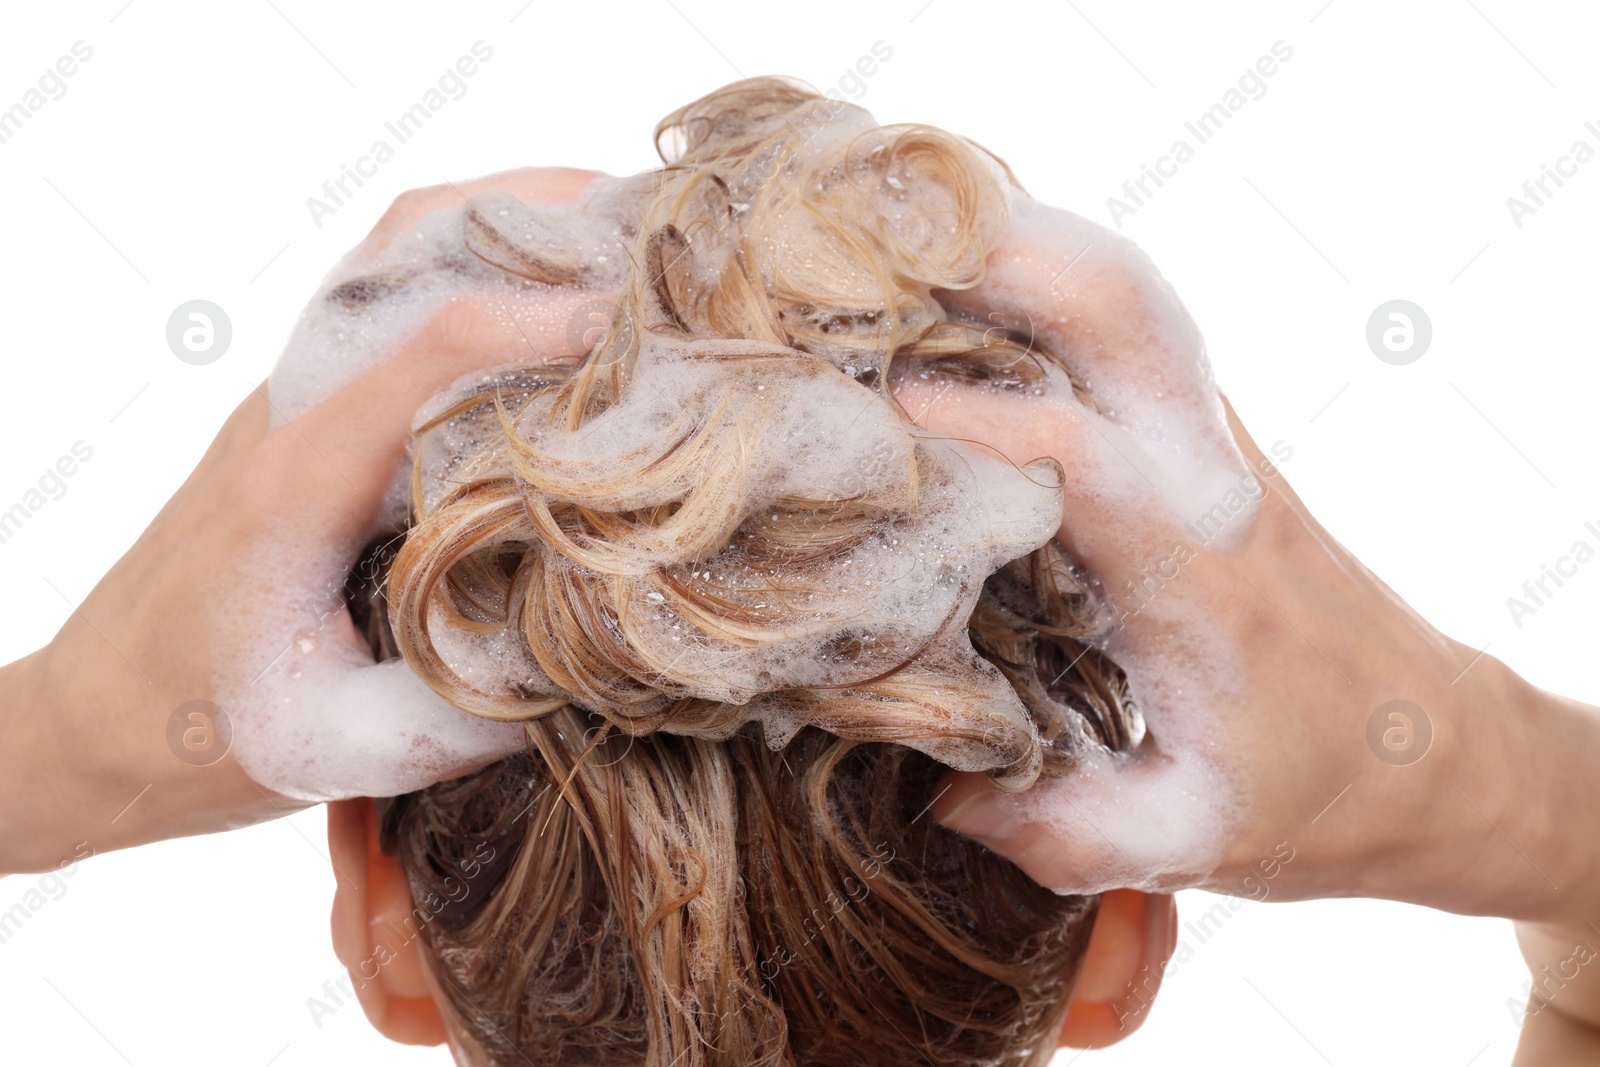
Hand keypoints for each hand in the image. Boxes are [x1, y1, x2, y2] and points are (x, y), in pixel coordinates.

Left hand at [0, 167, 610, 873]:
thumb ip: (461, 711)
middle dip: (530, 215)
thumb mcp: (328, 745)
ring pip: (391, 261)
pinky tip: (539, 311)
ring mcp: (287, 406)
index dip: (539, 319)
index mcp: (299, 483)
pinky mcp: (296, 420)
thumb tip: (597, 665)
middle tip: (642, 222)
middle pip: (404, 252)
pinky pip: (386, 309)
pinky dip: (470, 275)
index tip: (636, 315)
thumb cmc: (187, 739)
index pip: (429, 352)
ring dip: (501, 230)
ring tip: (610, 240)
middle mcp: (290, 415)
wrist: (81, 724)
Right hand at [902, 193, 1599, 925]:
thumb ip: (1068, 830)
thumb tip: (935, 794)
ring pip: (1129, 294)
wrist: (1437, 749)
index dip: (965, 420)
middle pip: (1123, 308)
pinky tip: (966, 293)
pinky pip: (1127, 327)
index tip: (861, 414)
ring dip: (1021, 247)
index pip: (1077, 454)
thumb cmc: (1324, 793)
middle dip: (1003, 252)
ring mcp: (1217, 443)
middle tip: (879, 245)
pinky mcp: (1209, 439)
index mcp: (1200, 572)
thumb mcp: (1201, 840)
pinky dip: (1044, 283)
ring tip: (902, 241)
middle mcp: (1212, 476)